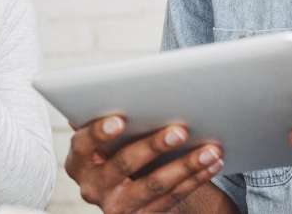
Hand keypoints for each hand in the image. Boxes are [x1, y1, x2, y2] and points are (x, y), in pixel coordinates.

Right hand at [65, 115, 223, 212]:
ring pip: (155, 185)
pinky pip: (173, 198)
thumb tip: (115, 89)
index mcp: (78, 161)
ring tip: (210, 149)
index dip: (98, 132)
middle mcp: (93, 187)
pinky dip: (195, 179)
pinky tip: (212, 163)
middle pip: (124, 164)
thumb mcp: (101, 140)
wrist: (121, 193)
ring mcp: (118, 206)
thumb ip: (105, 117)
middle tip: (180, 130)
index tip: (119, 120)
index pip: (83, 144)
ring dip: (186, 165)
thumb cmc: (114, 149)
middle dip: (154, 146)